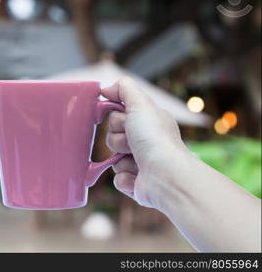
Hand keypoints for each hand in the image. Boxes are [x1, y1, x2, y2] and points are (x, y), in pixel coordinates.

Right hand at [102, 76, 189, 208]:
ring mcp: (141, 163)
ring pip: (113, 159)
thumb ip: (124, 88)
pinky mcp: (136, 183)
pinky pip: (117, 178)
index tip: (125, 120)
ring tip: (137, 161)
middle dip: (118, 139)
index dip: (116, 118)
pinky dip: (125, 177)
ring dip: (121, 159)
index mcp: (148, 123)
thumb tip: (106, 89)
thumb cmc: (155, 138)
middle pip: (112, 137)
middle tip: (132, 142)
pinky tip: (137, 176)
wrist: (165, 175)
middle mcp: (146, 142)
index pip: (118, 116)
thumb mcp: (140, 103)